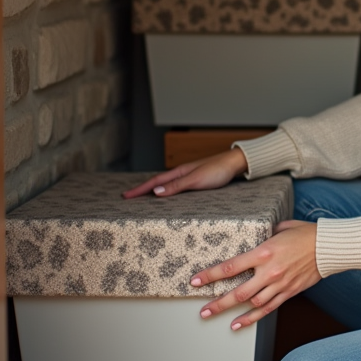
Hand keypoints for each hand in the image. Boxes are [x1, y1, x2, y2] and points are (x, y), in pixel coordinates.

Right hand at [121, 148, 247, 198]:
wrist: (235, 163)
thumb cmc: (218, 170)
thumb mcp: (196, 180)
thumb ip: (176, 186)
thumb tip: (154, 192)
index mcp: (179, 172)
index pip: (154, 182)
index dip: (139, 190)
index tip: (125, 196)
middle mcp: (181, 173)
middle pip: (157, 181)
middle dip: (141, 189)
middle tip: (127, 197)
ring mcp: (188, 175)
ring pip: (165, 183)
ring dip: (152, 189)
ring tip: (141, 197)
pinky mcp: (196, 179)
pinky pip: (175, 186)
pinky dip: (166, 190)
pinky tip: (167, 194)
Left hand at [191, 220, 318, 329]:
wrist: (329, 247)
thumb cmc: (306, 233)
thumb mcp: (281, 228)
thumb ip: (265, 235)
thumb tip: (256, 237)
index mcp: (264, 251)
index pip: (231, 266)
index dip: (211, 275)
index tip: (196, 280)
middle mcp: (270, 271)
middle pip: (239, 292)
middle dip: (218, 302)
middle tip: (202, 310)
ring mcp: (280, 284)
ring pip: (252, 303)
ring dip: (232, 312)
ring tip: (214, 316)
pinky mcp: (289, 292)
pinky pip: (268, 309)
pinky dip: (252, 318)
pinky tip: (238, 324)